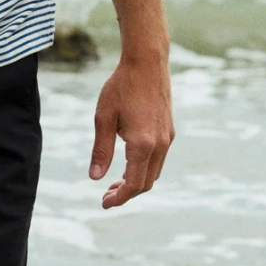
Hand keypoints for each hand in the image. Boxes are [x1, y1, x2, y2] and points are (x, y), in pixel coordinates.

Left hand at [89, 56, 173, 208]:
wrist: (147, 62)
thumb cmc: (121, 87)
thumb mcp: (103, 118)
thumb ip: (101, 150)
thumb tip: (95, 178)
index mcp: (142, 144)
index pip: (134, 184)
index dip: (119, 198)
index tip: (104, 203)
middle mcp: (160, 144)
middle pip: (146, 183)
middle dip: (126, 193)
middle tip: (105, 195)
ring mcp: (167, 138)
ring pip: (154, 172)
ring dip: (136, 181)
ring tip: (114, 182)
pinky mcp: (169, 131)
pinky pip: (158, 159)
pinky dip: (143, 168)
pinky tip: (128, 163)